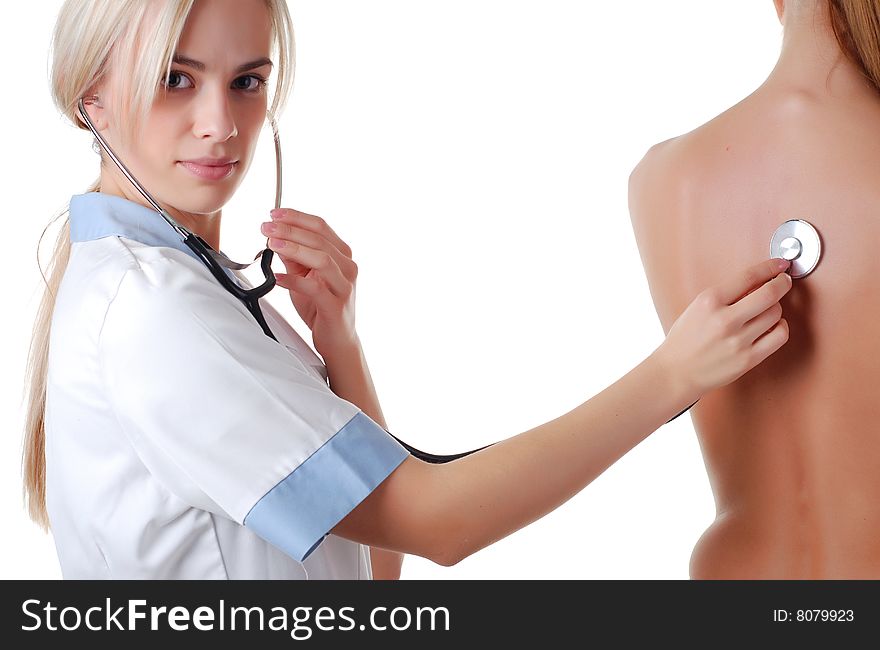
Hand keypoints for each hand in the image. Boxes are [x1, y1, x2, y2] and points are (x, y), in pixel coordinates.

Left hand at [261, 208, 358, 356]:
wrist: (337, 340)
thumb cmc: (321, 306)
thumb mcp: (304, 276)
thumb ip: (293, 257)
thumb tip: (274, 236)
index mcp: (341, 255)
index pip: (320, 226)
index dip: (296, 217)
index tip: (273, 214)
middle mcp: (347, 267)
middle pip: (319, 239)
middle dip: (290, 230)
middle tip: (266, 227)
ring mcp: (344, 286)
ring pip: (322, 259)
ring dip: (294, 248)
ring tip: (272, 244)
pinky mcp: (336, 305)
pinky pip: (314, 289)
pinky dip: (293, 281)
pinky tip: (277, 278)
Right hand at [654, 258, 792, 400]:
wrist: (676, 372)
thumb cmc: (685, 340)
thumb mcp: (697, 307)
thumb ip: (726, 295)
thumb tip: (760, 282)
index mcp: (709, 302)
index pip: (749, 276)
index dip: (770, 267)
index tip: (779, 264)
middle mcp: (724, 320)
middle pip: (769, 293)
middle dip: (782, 283)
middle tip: (784, 281)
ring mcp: (738, 340)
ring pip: (776, 313)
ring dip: (776, 308)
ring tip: (767, 309)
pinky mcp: (748, 359)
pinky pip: (779, 336)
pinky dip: (781, 327)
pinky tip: (772, 326)